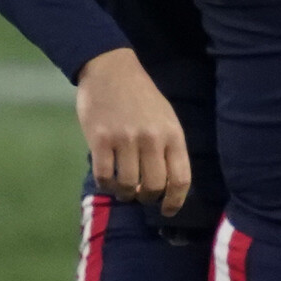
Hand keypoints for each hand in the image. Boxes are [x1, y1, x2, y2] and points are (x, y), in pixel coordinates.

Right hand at [75, 48, 190, 216]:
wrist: (111, 69)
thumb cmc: (141, 95)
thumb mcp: (166, 117)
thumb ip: (168, 147)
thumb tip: (168, 185)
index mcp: (172, 133)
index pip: (181, 178)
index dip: (175, 201)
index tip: (167, 210)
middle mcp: (151, 138)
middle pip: (153, 187)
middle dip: (146, 198)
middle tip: (140, 194)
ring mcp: (125, 139)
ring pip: (127, 186)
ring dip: (124, 193)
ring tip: (122, 187)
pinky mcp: (100, 139)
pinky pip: (104, 176)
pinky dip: (106, 185)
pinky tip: (107, 179)